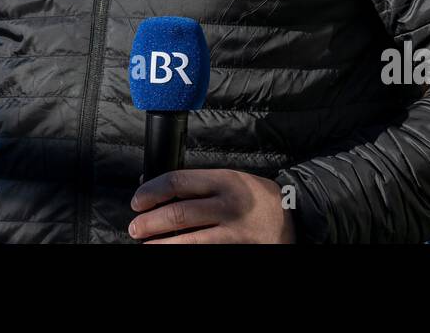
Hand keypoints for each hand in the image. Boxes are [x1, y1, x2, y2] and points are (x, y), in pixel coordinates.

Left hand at [129, 169, 295, 243]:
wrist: (294, 215)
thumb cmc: (254, 195)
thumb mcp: (228, 179)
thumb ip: (196, 184)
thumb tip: (154, 188)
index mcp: (222, 180)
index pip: (177, 182)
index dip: (151, 192)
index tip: (137, 202)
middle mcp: (227, 204)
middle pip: (178, 213)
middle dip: (149, 222)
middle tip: (135, 228)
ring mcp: (233, 231)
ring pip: (188, 240)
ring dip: (161, 244)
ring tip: (146, 245)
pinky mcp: (236, 249)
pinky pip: (203, 252)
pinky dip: (183, 252)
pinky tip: (171, 251)